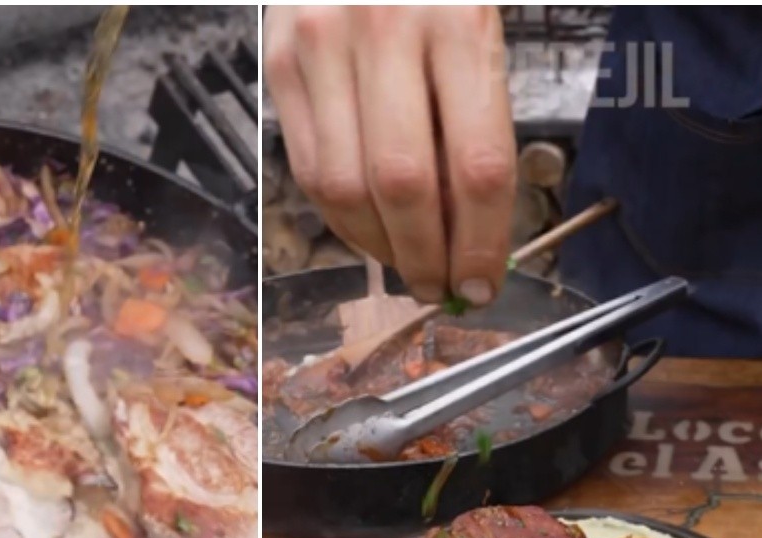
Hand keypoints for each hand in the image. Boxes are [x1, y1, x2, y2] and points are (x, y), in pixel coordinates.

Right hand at [263, 5, 515, 305]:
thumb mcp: (478, 24)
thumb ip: (476, 117)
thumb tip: (471, 229)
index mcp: (459, 20)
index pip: (477, 162)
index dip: (482, 239)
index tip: (484, 281)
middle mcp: (384, 31)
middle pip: (405, 184)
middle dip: (426, 254)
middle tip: (442, 286)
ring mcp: (320, 47)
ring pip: (343, 187)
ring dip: (377, 245)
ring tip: (405, 262)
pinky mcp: (278, 61)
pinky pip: (306, 167)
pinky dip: (338, 214)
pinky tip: (367, 225)